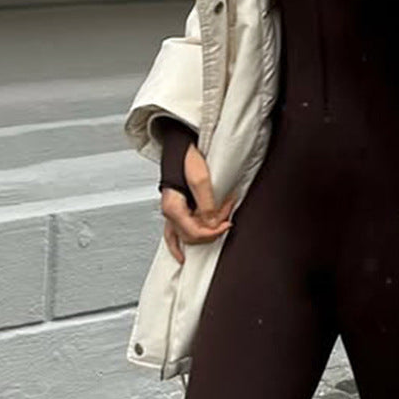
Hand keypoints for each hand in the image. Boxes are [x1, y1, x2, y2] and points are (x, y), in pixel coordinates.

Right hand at [160, 143, 234, 263]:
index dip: (214, 232)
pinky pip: (175, 233)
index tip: (228, 224)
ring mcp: (172, 212)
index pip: (194, 232)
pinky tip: (181, 255)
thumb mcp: (201, 179)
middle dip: (213, 229)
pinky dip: (179, 244)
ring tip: (220, 224)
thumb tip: (212, 224)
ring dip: (205, 231)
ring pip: (186, 234)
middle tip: (228, 216)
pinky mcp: (175, 208)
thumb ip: (206, 204)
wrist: (181, 144)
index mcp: (173, 208)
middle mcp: (170, 213)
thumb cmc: (187, 157)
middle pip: (192, 235)